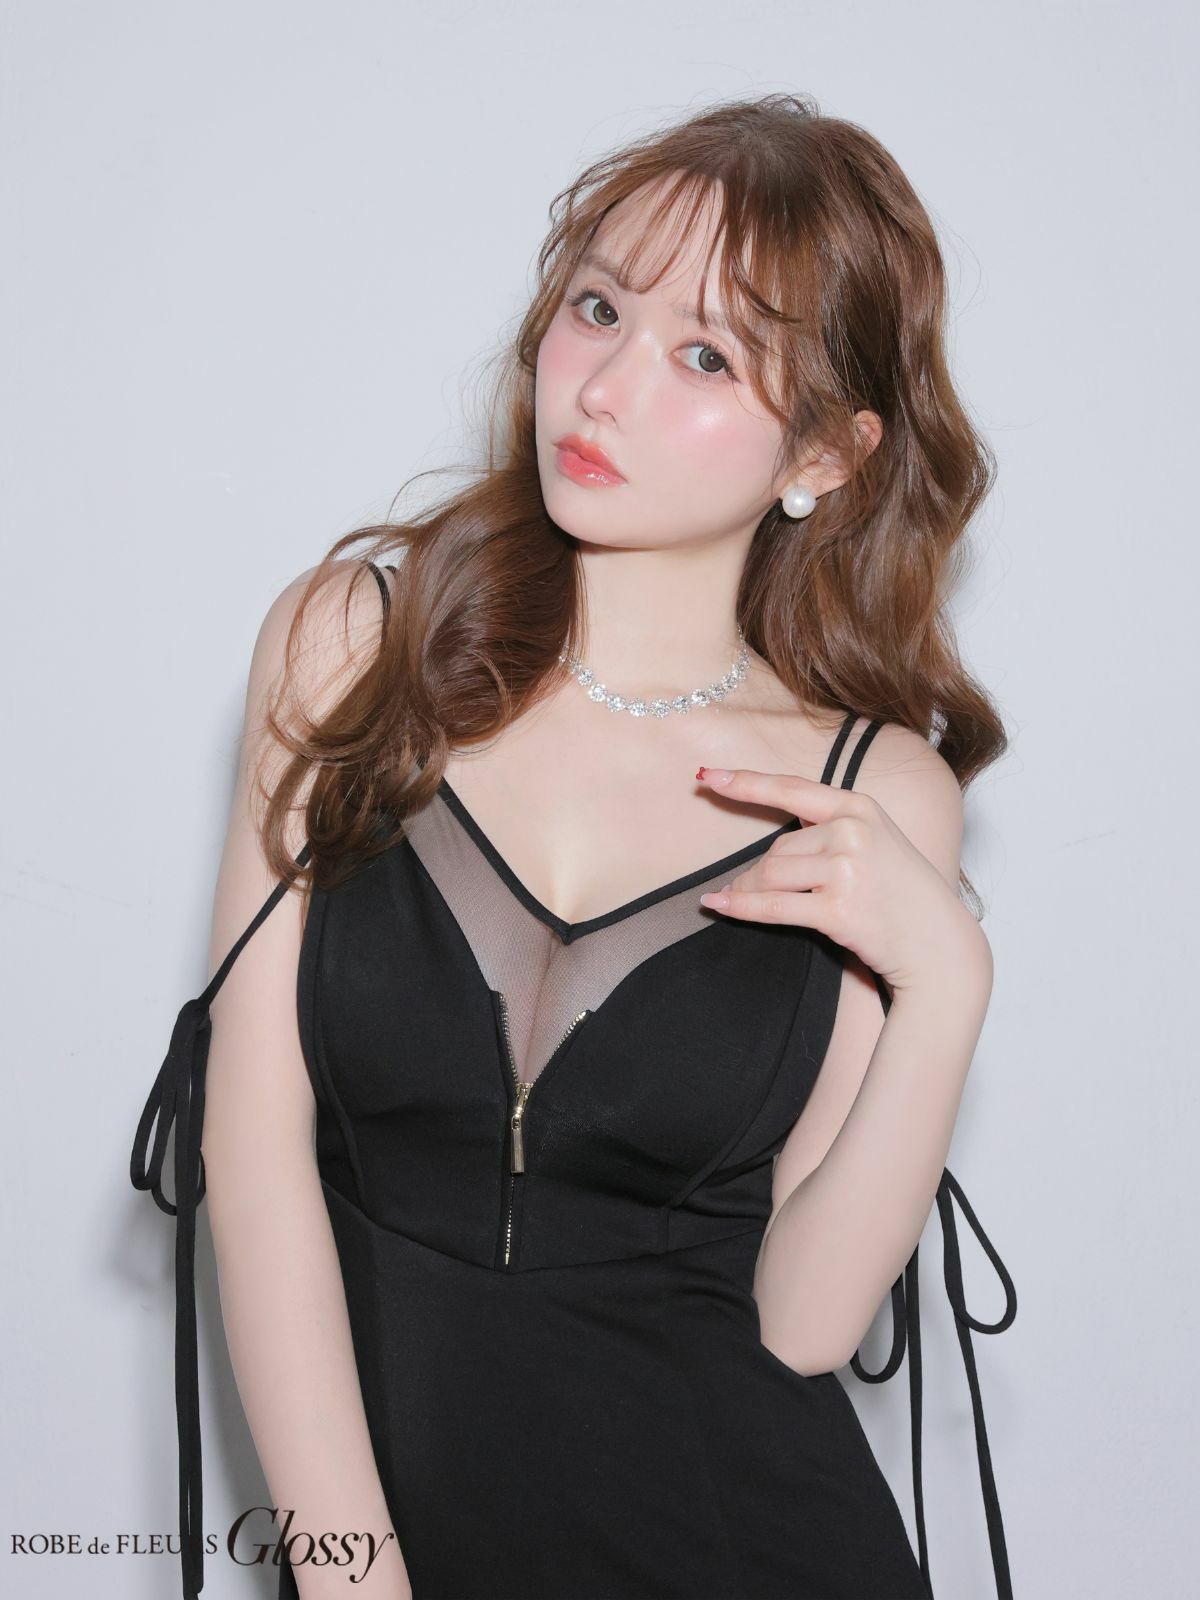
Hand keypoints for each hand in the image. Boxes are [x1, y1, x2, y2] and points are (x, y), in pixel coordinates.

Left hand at [695, 765, 988, 995]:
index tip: (706, 775)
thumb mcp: (878, 842)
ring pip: (770, 875)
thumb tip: (771, 847)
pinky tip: (717, 904)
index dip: (744, 782)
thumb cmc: (905, 896)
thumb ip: (832, 830)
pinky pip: (772, 906)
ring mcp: (847, 870)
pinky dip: (740, 906)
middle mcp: (853, 832)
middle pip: (776, 847)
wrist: (939, 945)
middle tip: (745, 888)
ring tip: (738, 899)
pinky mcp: (837, 910)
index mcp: (860, 808)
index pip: (790, 789)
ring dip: (746, 889)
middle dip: (755, 871)